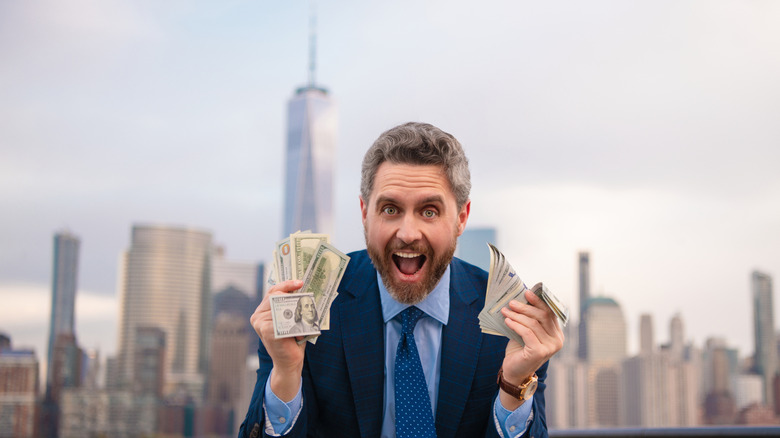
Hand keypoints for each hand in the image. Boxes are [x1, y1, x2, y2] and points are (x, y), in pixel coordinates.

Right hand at [250, 279, 306, 400]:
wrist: (290, 361)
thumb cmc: (292, 338)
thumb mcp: (291, 318)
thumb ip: (290, 305)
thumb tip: (301, 289)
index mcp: (262, 310)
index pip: (273, 290)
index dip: (286, 284)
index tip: (300, 282)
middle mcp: (257, 315)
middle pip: (276, 295)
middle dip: (293, 298)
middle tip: (306, 302)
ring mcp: (259, 322)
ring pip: (281, 306)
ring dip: (295, 315)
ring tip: (301, 325)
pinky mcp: (265, 329)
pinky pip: (283, 319)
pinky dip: (295, 325)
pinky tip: (297, 334)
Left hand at [498, 288, 563, 408]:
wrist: (514, 371)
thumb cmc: (520, 350)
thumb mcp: (527, 331)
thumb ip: (529, 319)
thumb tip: (522, 298)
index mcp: (557, 334)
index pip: (550, 313)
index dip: (539, 301)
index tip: (527, 292)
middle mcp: (557, 341)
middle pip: (542, 316)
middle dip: (525, 307)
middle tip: (511, 302)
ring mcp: (550, 347)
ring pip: (533, 324)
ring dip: (517, 315)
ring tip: (505, 310)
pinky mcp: (539, 352)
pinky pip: (527, 333)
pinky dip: (516, 325)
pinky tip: (507, 320)